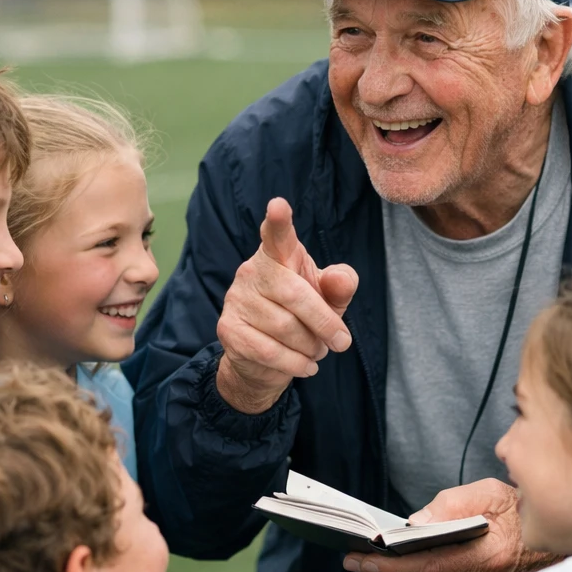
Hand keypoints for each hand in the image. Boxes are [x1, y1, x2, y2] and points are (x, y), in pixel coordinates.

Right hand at [216, 197, 358, 413]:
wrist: (266, 360)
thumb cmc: (303, 317)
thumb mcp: (329, 300)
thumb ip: (339, 286)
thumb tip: (342, 278)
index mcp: (279, 255)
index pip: (277, 235)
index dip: (278, 222)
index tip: (279, 205)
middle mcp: (253, 270)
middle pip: (294, 294)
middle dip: (324, 322)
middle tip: (342, 342)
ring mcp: (237, 299)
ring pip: (284, 327)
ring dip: (310, 346)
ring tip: (316, 350)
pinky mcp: (228, 329)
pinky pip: (269, 350)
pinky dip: (295, 363)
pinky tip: (306, 366)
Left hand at [342, 479, 553, 571]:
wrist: (564, 542)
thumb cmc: (526, 512)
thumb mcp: (492, 492)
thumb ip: (452, 504)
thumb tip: (415, 522)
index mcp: (488, 557)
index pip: (426, 567)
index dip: (389, 566)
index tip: (360, 557)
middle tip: (354, 560)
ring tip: (371, 564)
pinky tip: (403, 571)